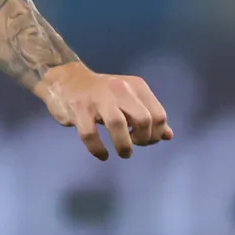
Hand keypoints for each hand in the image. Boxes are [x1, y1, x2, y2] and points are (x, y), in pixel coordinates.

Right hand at [38, 63, 171, 160]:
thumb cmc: (101, 93)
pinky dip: (98, 149)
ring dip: (124, 146)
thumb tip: (168, 136)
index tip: (146, 141)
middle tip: (135, 146)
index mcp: (136, 86)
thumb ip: (148, 115)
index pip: (158, 115)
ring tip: (124, 153)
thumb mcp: (129, 98)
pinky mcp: (79, 109)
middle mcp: (120, 89)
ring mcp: (98, 99)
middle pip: (143, 120)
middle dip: (143, 140)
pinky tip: (102, 155)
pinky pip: (90, 134)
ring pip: (118, 125)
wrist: (66, 80)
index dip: (156, 134)